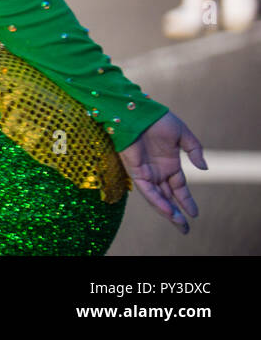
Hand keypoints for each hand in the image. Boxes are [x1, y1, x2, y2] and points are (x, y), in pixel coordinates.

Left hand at [118, 111, 206, 233]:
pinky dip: (156, 200)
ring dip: (167, 211)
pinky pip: (146, 189)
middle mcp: (157, 170)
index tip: (195, 214)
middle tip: (185, 229)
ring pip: (157, 196)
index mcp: (168, 163)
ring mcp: (146, 171)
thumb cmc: (158, 119)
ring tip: (179, 224)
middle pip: (167, 196)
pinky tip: (166, 210)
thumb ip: (194, 150)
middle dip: (176, 213)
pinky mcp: (135, 169)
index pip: (179, 187)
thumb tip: (204, 169)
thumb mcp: (182, 134)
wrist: (137, 110)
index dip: (186, 201)